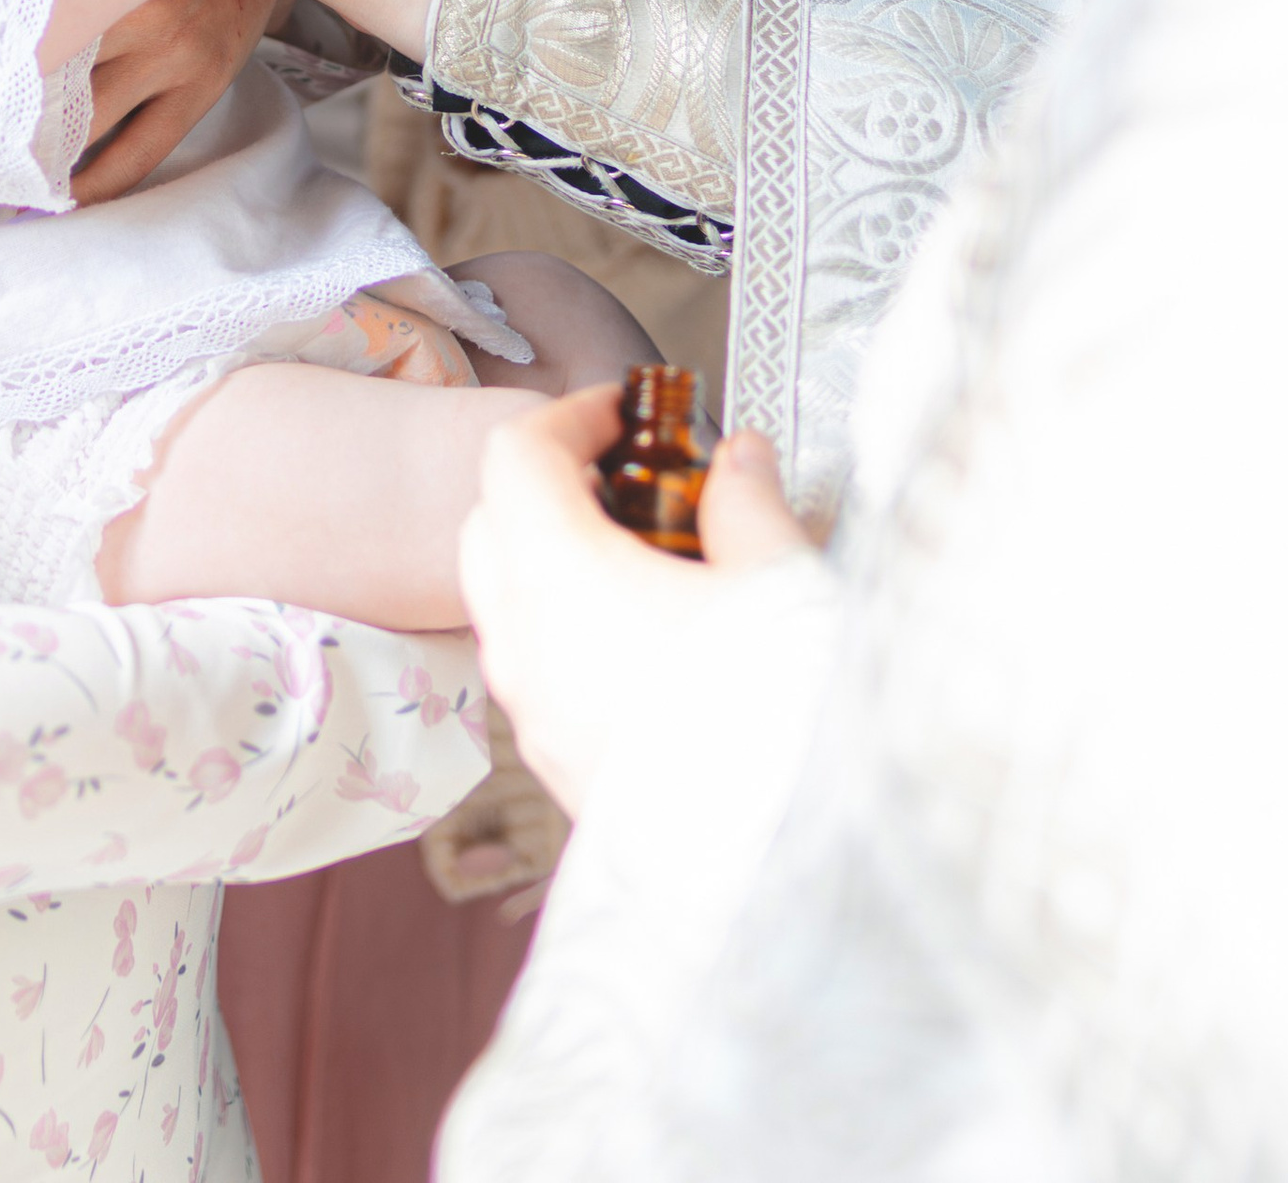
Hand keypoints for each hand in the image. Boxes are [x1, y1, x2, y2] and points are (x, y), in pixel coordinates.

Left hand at [458, 396, 810, 815]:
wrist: (796, 875)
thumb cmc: (787, 724)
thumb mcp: (783, 585)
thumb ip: (748, 504)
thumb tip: (740, 459)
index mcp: (560, 581)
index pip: (516, 458)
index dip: (567, 417)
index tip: (624, 413)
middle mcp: (526, 649)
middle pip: (491, 528)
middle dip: (550, 488)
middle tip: (633, 480)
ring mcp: (535, 719)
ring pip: (506, 609)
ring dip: (555, 565)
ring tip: (651, 563)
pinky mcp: (562, 773)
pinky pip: (536, 678)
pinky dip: (569, 637)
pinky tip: (655, 645)